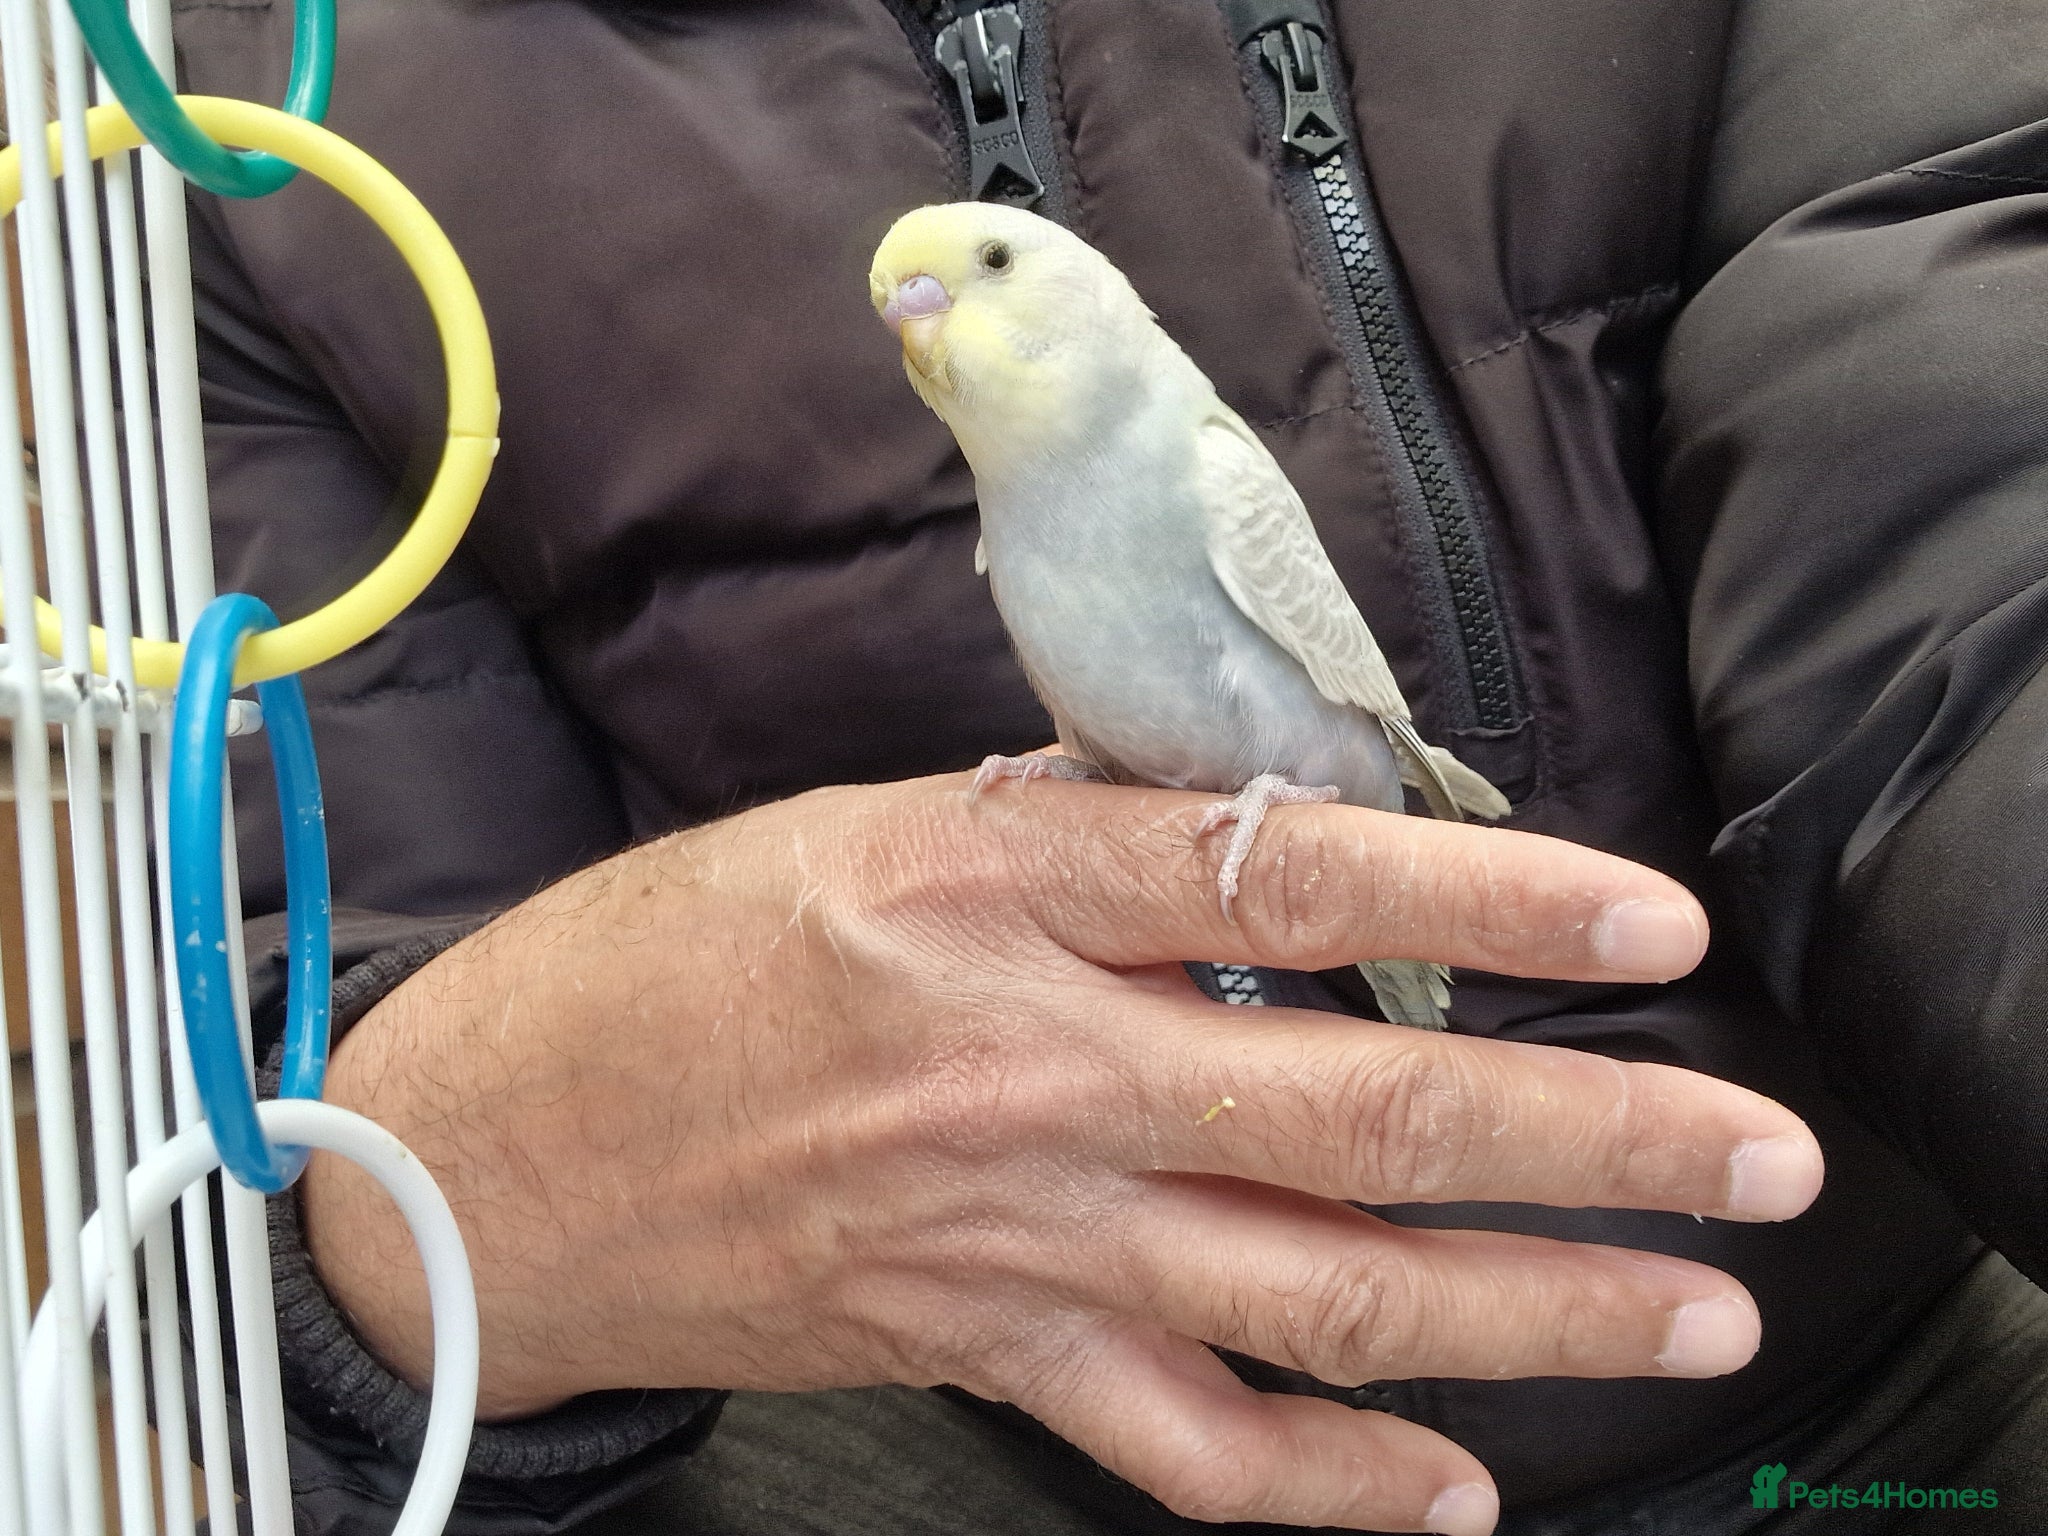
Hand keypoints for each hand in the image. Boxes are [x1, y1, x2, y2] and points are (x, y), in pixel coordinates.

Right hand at [302, 773, 1820, 1534]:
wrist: (495, 1159)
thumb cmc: (662, 964)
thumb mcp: (850, 826)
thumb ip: (1056, 833)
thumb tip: (1231, 826)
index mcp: (987, 889)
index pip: (1285, 877)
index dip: (1490, 890)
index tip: (1649, 918)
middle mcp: (1028, 1072)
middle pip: (1361, 1109)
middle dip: (1590, 1132)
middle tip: (1756, 1157)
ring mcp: (1017, 1236)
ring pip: (1318, 1293)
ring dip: (1525, 1312)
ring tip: (1685, 1311)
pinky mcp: (984, 1353)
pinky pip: (1189, 1448)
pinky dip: (1333, 1486)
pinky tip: (1455, 1500)